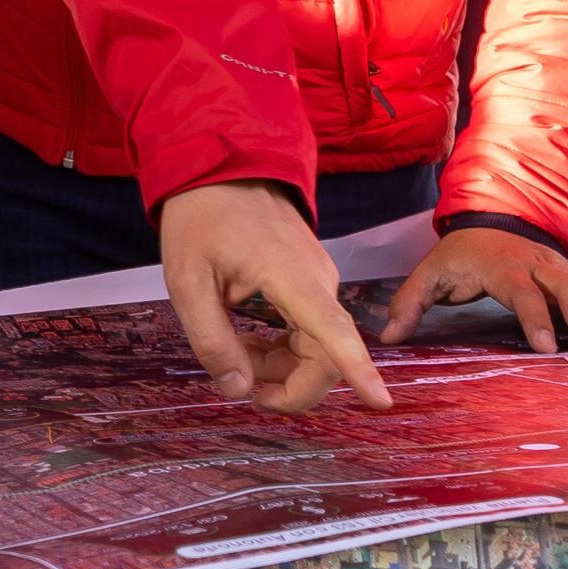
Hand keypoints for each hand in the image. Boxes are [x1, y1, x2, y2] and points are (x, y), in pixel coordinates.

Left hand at [154, 179, 388, 415]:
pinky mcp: (312, 280)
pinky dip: (284, 347)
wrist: (221, 166)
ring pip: (317, 345)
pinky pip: (311, 328)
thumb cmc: (200, 220)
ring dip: (281, 366)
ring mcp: (319, 279)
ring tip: (235, 356)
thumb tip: (239, 389)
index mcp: (291, 276)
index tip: (380, 402)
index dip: (357, 370)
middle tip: (243, 388)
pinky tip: (249, 342)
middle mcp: (318, 280)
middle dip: (289, 386)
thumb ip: (212, 340)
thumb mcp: (187, 282)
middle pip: (325, 355)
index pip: (334, 331)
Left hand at [381, 226, 567, 354]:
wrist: (491, 220)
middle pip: (566, 290)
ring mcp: (561, 271)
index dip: (536, 318)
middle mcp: (538, 266)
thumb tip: (387, 337)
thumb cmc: (461, 255)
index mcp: (503, 266)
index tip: (547, 346)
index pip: (522, 293)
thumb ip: (409, 303)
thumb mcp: (430, 273)